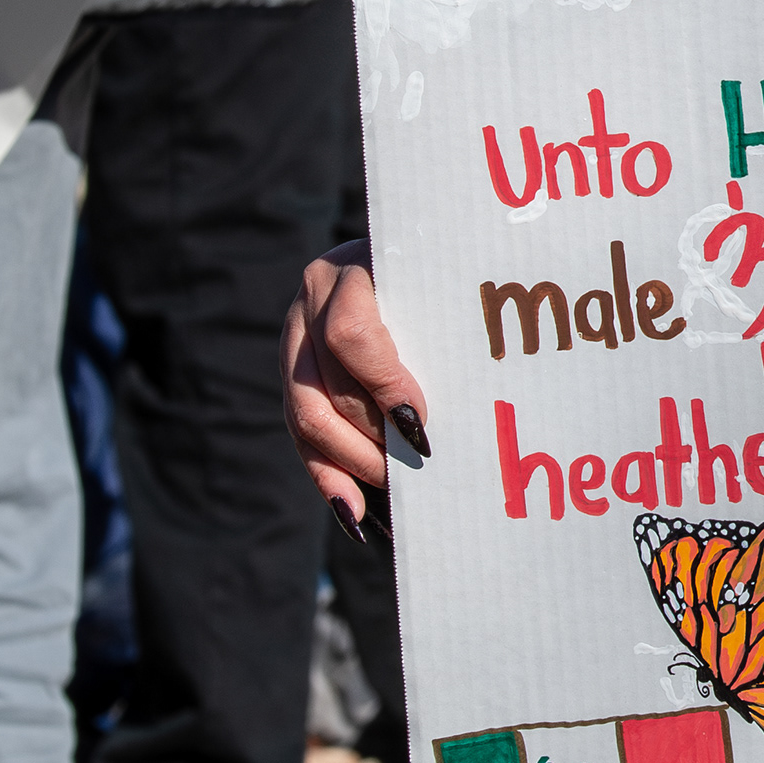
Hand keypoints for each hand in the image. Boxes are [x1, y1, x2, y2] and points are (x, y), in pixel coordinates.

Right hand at [284, 240, 429, 533]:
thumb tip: (471, 398)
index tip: (420, 423)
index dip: (384, 385)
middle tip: (417, 470)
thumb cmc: (444, 271)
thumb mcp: (445, 278)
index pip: (352, 336)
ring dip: (351, 464)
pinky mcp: (292, 371)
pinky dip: (327, 477)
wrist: (408, 249)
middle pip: (326, 388)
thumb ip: (453, 316)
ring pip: (305, 415)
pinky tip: (354, 513)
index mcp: (350, 269)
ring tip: (392, 491)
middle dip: (371, 440)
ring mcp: (294, 336)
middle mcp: (312, 299)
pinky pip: (297, 432)